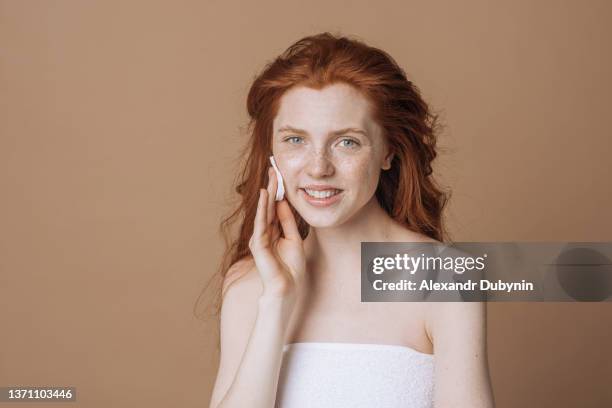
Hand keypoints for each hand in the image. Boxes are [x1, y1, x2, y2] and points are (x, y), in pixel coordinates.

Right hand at [248, 167, 305, 300]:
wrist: (287, 287)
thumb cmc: (291, 267)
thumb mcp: (293, 238)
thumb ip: (287, 221)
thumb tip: (282, 202)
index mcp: (273, 230)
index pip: (274, 207)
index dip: (277, 191)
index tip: (279, 174)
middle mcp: (264, 231)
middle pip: (268, 205)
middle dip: (271, 187)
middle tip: (274, 168)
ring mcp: (260, 237)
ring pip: (264, 210)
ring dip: (267, 193)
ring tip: (271, 177)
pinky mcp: (258, 243)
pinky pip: (261, 222)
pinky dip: (262, 207)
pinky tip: (264, 195)